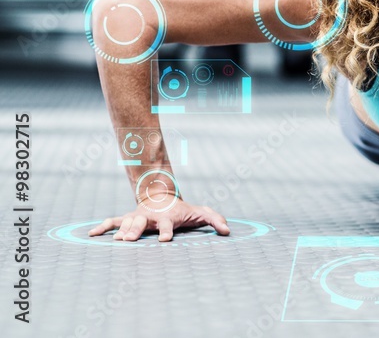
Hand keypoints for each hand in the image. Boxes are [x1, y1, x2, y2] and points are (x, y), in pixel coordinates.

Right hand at [88, 198, 229, 242]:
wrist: (165, 197)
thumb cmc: (184, 210)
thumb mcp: (201, 212)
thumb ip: (214, 219)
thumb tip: (227, 231)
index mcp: (168, 216)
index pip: (167, 224)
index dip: (166, 231)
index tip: (164, 240)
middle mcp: (151, 216)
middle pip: (141, 222)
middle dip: (136, 230)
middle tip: (130, 241)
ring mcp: (138, 215)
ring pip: (127, 221)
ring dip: (121, 230)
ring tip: (116, 241)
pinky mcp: (128, 217)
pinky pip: (113, 221)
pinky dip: (102, 226)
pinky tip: (91, 234)